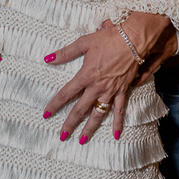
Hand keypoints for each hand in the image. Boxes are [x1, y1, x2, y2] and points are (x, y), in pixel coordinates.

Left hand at [41, 12, 170, 143]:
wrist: (133, 39)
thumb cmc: (109, 38)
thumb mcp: (84, 42)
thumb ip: (65, 52)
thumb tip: (47, 58)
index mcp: (86, 75)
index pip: (66, 93)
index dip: (55, 104)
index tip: (46, 114)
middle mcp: (97, 86)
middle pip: (80, 109)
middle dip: (70, 123)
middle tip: (62, 136)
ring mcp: (111, 91)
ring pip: (98, 113)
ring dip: (89, 128)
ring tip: (82, 140)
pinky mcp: (123, 90)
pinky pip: (120, 110)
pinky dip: (118, 122)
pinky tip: (115, 134)